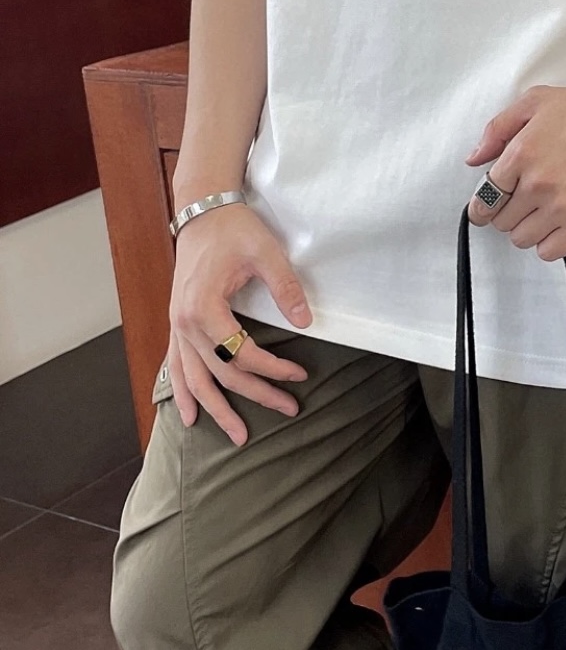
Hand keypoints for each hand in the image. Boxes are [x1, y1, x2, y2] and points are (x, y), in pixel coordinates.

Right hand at [166, 203, 311, 445]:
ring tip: (238, 436)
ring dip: (216, 408)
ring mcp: (177, 326)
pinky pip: (175, 366)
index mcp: (204, 307)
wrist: (203, 212)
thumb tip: (306, 322)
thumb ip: (286, 288)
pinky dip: (182, 393)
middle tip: (288, 410)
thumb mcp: (267, 253)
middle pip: (221, 372)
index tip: (300, 375)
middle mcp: (184, 323)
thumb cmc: (235, 230)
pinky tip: (189, 417)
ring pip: (194, 379)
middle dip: (256, 395)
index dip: (272, 369)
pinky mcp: (177, 323)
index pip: (241, 353)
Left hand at [464, 84, 565, 261]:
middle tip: (519, 201)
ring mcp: (561, 206)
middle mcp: (538, 184)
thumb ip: (497, 129)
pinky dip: (547, 243)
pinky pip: (550, 251)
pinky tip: (553, 226)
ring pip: (521, 239)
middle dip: (505, 212)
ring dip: (525, 228)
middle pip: (501, 221)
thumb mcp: (535, 102)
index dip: (481, 205)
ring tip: (538, 212)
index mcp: (521, 154)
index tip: (484, 208)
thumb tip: (475, 158)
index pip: (485, 196)